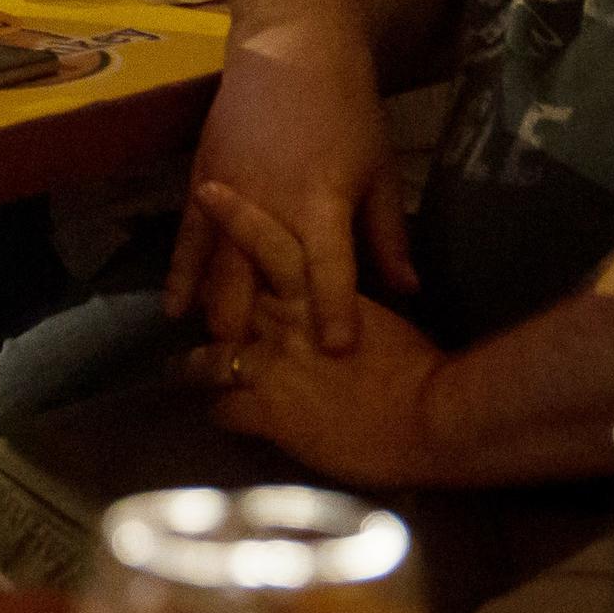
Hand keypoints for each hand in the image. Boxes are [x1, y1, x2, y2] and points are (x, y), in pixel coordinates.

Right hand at [166, 2, 413, 351]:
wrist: (289, 50)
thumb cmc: (347, 108)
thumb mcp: (379, 168)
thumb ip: (387, 235)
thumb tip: (408, 292)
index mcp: (322, 202)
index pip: (329, 270)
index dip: (334, 312)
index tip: (337, 353)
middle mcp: (271, 205)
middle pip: (261, 281)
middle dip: (261, 330)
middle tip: (261, 375)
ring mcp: (229, 196)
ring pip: (217, 268)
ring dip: (217, 313)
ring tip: (216, 357)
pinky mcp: (202, 184)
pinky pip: (187, 239)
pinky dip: (179, 275)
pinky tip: (173, 309)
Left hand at [183, 194, 444, 488]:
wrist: (432, 420)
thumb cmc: (423, 365)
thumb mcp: (389, 315)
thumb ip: (364, 298)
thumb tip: (367, 282)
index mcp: (316, 290)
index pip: (267, 244)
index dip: (235, 219)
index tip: (206, 192)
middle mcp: (283, 322)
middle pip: (226, 302)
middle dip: (206, 306)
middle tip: (192, 310)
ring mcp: (269, 366)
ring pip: (209, 359)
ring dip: (194, 366)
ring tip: (181, 370)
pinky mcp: (266, 411)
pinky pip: (222, 407)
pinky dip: (219, 410)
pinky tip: (219, 413)